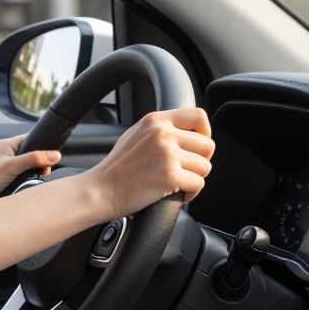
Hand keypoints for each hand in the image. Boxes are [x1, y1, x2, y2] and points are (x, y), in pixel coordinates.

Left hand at [0, 133, 62, 206]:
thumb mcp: (12, 167)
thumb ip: (33, 159)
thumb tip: (55, 154)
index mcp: (7, 145)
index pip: (31, 138)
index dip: (43, 145)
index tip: (53, 156)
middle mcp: (8, 154)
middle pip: (33, 153)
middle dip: (41, 162)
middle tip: (44, 170)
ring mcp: (8, 166)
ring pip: (30, 166)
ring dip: (35, 172)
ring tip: (37, 178)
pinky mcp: (9, 178)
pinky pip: (25, 176)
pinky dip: (29, 180)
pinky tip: (29, 185)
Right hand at [74, 107, 213, 221]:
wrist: (100, 190)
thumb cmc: (116, 168)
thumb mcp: (135, 134)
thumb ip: (160, 129)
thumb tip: (187, 131)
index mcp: (155, 120)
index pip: (198, 116)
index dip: (204, 133)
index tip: (196, 146)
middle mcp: (162, 133)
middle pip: (207, 145)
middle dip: (200, 161)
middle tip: (185, 170)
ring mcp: (167, 154)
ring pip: (205, 166)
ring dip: (194, 178)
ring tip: (177, 182)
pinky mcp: (170, 176)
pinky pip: (199, 184)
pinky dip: (191, 193)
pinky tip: (176, 193)